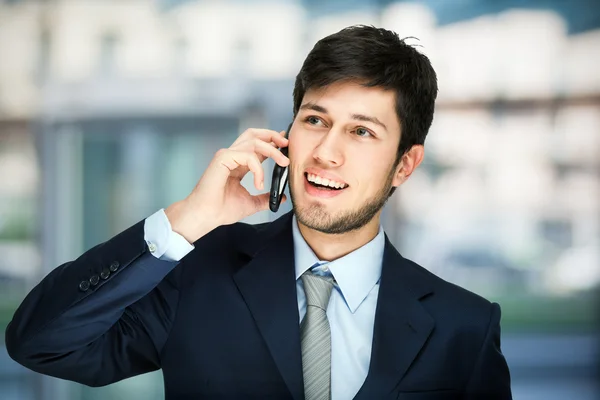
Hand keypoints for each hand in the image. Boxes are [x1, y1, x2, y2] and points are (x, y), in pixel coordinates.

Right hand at [165, 128, 289, 242]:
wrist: (206, 216)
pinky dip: (258, 168)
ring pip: (253, 142)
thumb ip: (265, 199)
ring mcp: (226, 156)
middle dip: (272, 135)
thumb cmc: (221, 210)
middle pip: (254, 134)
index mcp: (237, 164)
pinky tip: (259, 183)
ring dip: (272, 150)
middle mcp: (232, 156)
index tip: (285, 144)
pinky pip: (247, 156)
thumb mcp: (251, 203)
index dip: (272, 141)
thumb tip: (281, 198)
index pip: (256, 146)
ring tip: (283, 163)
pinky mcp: (222, 158)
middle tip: (286, 144)